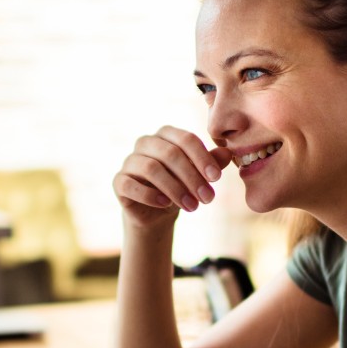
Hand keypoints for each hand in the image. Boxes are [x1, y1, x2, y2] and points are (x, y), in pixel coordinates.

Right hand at [113, 126, 233, 228]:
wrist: (159, 213)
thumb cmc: (182, 186)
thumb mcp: (200, 175)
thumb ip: (212, 163)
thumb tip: (228, 153)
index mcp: (166, 134)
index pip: (185, 139)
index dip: (202, 158)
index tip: (216, 179)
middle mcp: (145, 143)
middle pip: (169, 153)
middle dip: (191, 177)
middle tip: (208, 198)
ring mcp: (130, 161)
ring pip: (151, 169)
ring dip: (175, 189)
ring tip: (192, 207)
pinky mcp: (119, 181)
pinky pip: (130, 185)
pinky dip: (150, 195)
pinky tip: (165, 205)